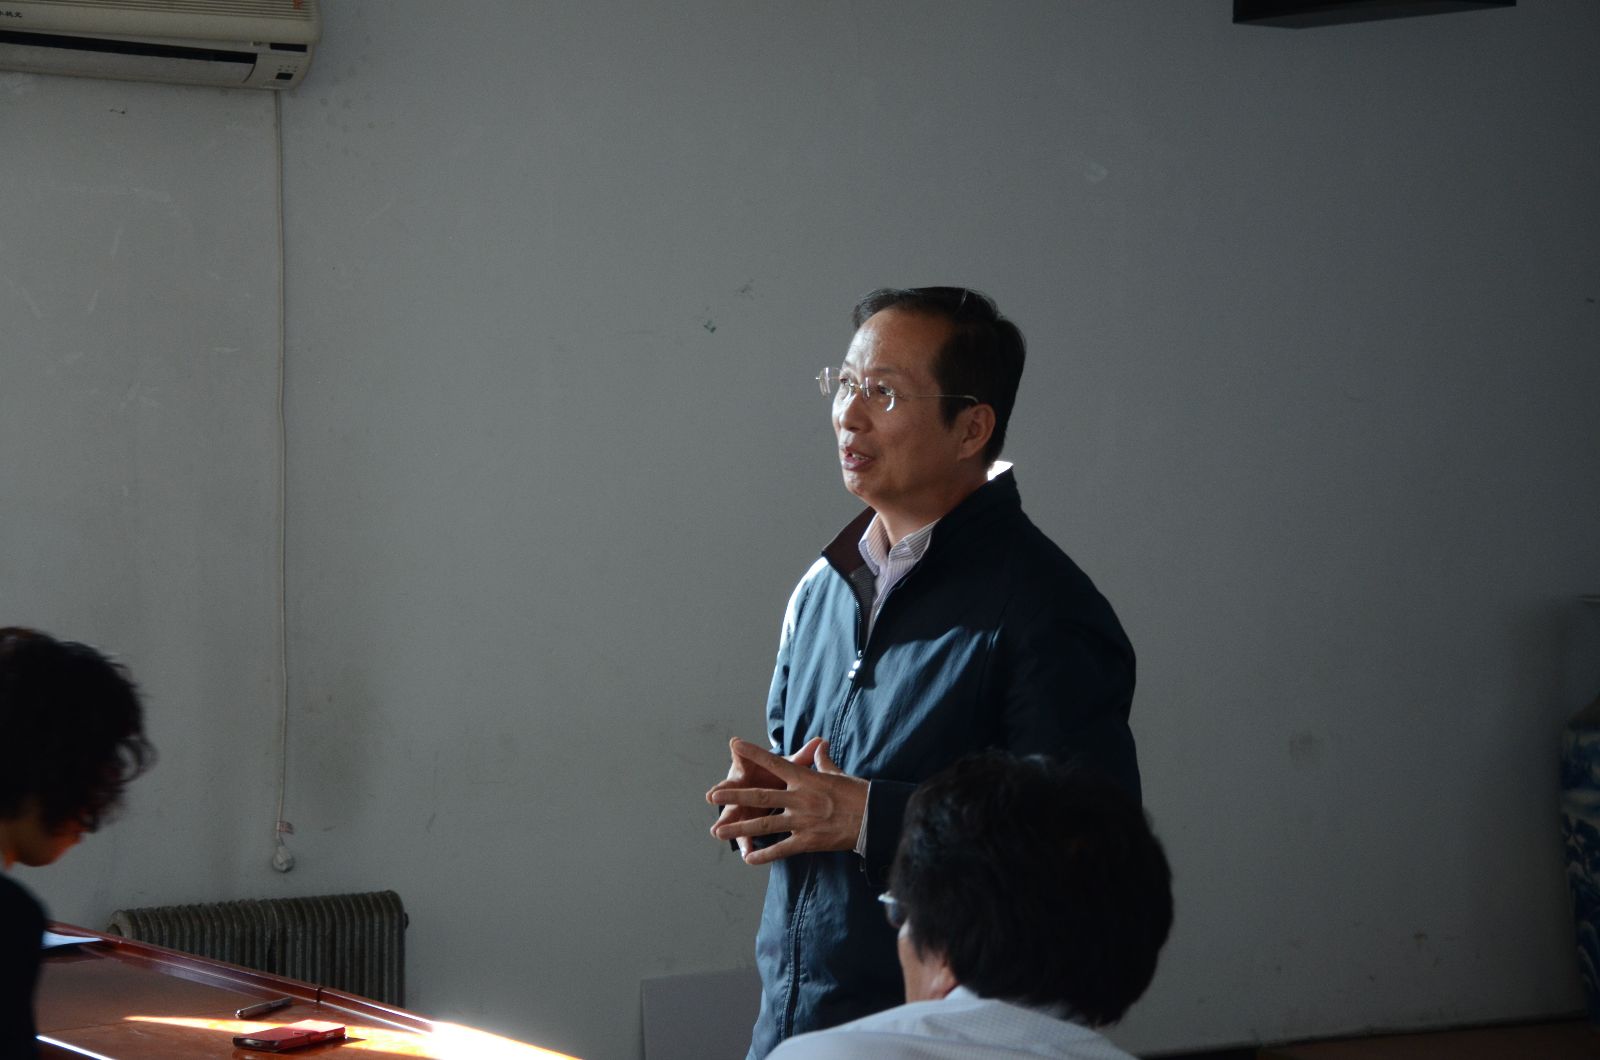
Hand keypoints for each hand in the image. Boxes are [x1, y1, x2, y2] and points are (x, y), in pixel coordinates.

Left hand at [706, 737, 867, 864]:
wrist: (874, 818)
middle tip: (712, 795)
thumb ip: (823, 761)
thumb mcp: (838, 773)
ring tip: (718, 831)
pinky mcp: (808, 841)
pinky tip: (748, 859)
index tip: (735, 744)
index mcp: (806, 778)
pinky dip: (764, 854)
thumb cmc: (858, 793)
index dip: (753, 753)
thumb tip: (820, 746)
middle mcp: (800, 798)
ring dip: (739, 828)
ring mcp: (802, 821)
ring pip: (764, 824)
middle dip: (734, 795)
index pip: (774, 762)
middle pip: (760, 795)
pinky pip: (781, 849)